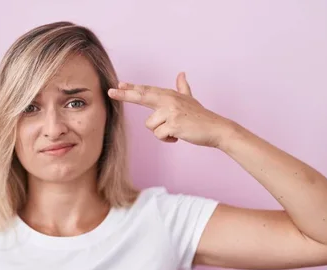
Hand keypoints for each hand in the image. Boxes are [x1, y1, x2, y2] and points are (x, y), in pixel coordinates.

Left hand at [107, 72, 232, 147]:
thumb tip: (181, 73)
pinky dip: (168, 139)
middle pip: (142, 96)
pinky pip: (159, 135)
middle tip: (110, 92)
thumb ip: (183, 87)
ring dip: (162, 132)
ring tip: (176, 130)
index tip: (117, 85)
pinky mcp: (174, 123)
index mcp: (170, 95)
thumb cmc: (201, 117)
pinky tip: (179, 136)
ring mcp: (171, 111)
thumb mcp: (190, 100)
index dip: (132, 88)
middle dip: (125, 94)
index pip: (147, 90)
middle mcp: (169, 100)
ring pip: (151, 126)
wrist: (216, 128)